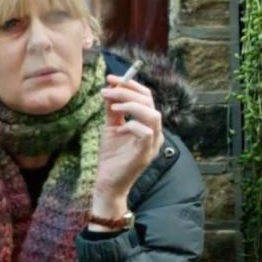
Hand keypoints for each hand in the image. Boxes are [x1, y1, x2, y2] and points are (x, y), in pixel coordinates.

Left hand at [92, 75, 164, 217]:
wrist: (107, 182)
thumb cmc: (111, 156)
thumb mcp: (111, 127)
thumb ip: (113, 109)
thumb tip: (110, 88)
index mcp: (148, 124)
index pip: (146, 97)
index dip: (131, 85)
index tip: (111, 79)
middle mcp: (155, 132)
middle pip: (150, 102)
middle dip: (128, 91)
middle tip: (108, 89)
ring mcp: (152, 144)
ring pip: (153, 115)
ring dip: (131, 105)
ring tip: (112, 105)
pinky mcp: (146, 154)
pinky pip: (146, 133)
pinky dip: (133, 125)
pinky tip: (120, 126)